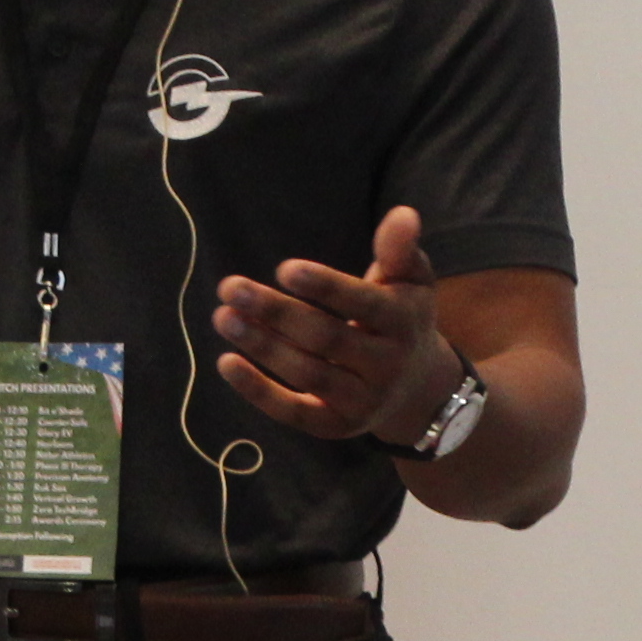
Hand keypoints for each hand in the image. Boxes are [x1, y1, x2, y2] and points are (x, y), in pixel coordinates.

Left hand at [209, 205, 454, 445]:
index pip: (363, 305)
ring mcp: (362, 401)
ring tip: (223, 317)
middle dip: (276, 313)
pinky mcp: (336, 426)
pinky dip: (258, 392)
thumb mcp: (410, 280)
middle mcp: (387, 366)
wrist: (418, 389)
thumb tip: (403, 214)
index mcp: (404, 322)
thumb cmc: (401, 318)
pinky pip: (294, 413)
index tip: (284, 269)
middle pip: (327, 339)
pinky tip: (226, 363)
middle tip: (231, 288)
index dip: (325, 287)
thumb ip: (399, 249)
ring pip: (307, 375)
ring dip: (261, 346)